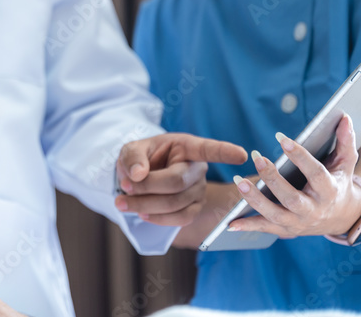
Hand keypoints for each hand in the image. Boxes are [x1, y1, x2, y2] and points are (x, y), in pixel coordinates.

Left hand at [114, 133, 247, 226]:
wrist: (141, 177)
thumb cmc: (141, 158)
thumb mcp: (132, 149)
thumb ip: (133, 157)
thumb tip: (137, 174)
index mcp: (187, 147)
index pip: (209, 149)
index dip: (225, 152)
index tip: (243, 154)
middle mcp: (198, 169)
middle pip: (176, 182)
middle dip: (146, 188)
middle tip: (123, 188)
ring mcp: (199, 191)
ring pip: (176, 204)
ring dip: (145, 206)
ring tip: (122, 203)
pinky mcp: (194, 209)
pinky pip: (180, 219)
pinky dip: (157, 218)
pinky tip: (142, 214)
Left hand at [229, 114, 360, 238]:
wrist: (342, 217)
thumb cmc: (337, 182)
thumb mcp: (344, 163)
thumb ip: (345, 142)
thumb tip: (344, 117)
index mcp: (329, 191)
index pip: (315, 174)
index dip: (300, 156)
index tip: (282, 138)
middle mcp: (314, 210)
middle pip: (292, 198)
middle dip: (273, 179)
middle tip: (257, 157)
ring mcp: (299, 222)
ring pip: (275, 214)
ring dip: (255, 200)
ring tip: (238, 181)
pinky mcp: (286, 230)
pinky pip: (264, 228)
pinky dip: (247, 226)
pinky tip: (228, 223)